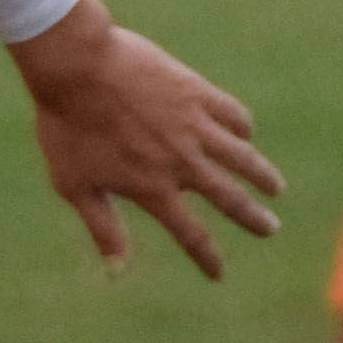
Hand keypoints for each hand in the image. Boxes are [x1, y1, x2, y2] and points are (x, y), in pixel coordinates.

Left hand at [9, 0, 281, 280]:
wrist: (76, 67)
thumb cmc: (66, 127)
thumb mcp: (74, 184)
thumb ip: (102, 227)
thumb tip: (117, 272)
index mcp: (152, 188)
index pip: (190, 234)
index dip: (207, 258)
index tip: (219, 275)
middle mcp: (182, 162)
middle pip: (229, 198)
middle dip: (252, 218)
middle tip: (270, 229)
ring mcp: (193, 126)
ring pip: (242, 158)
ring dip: (262, 175)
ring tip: (276, 188)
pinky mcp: (196, 92)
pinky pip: (232, 114)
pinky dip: (242, 127)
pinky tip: (245, 134)